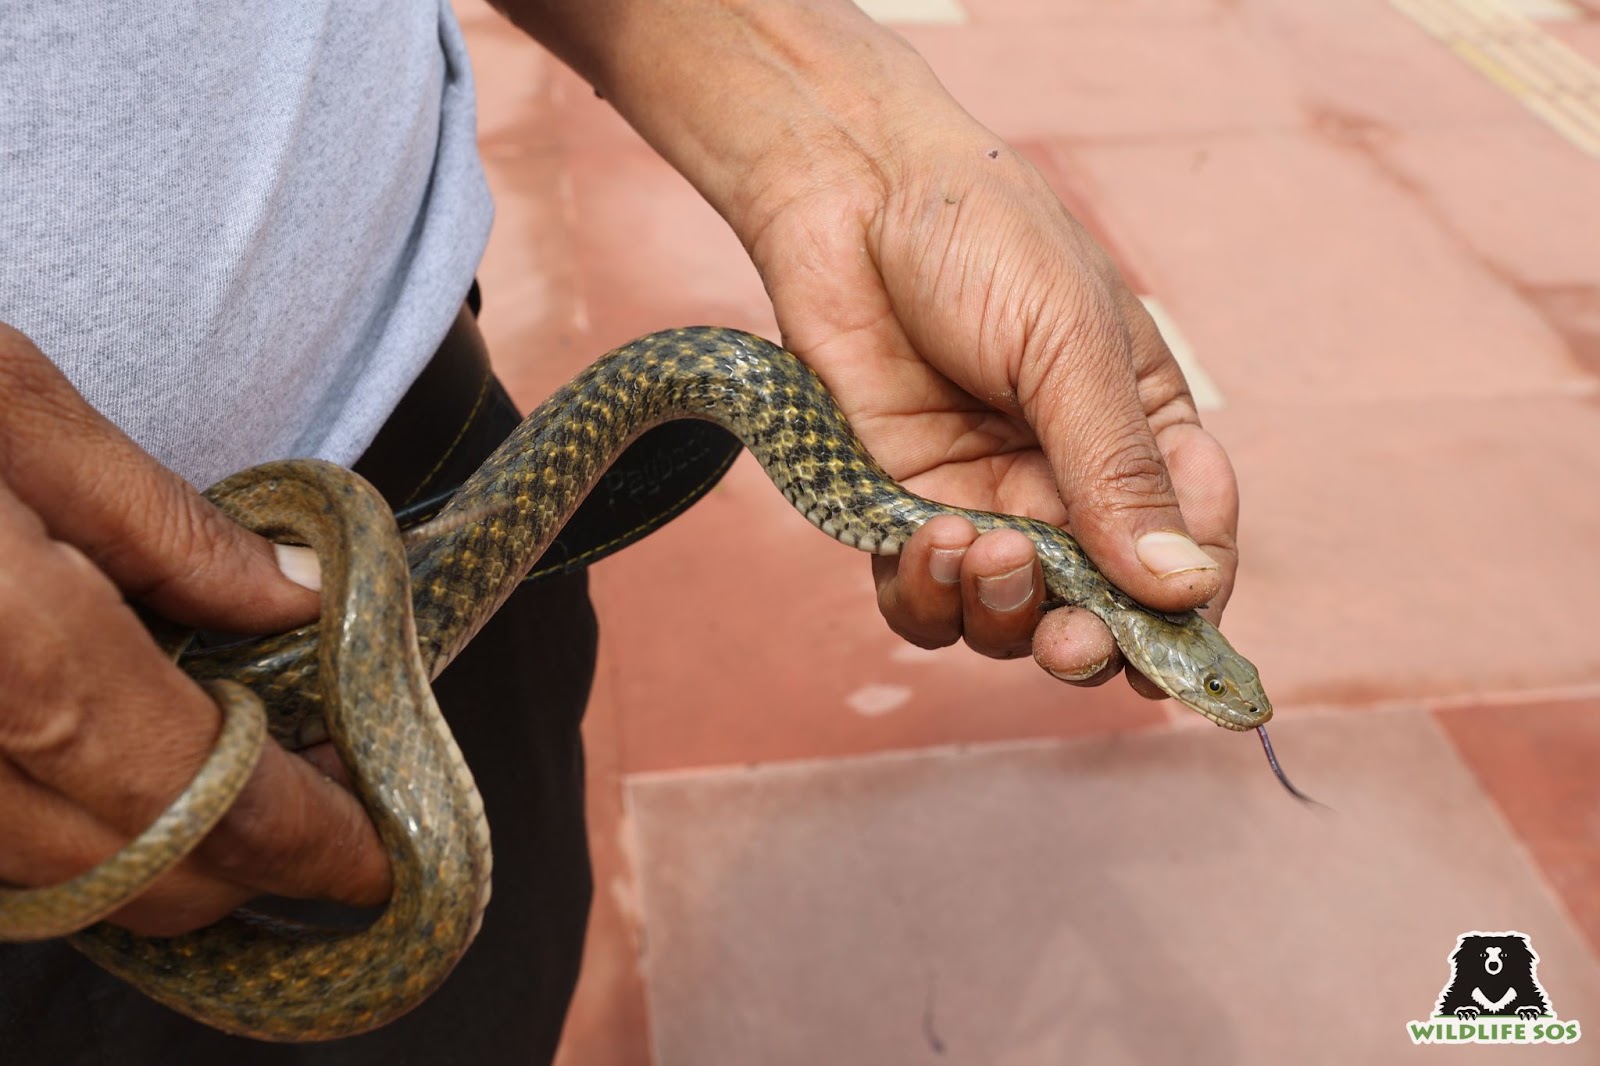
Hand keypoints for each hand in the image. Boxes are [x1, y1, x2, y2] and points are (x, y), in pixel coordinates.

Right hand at [0, 324, 388, 935]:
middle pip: (114, 860)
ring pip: (29, 878)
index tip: (375, 854)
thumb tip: (291, 597)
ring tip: (240, 800)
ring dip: (153, 861)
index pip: (187, 781)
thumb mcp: (3, 397)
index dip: (298, 833)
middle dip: (239, 862)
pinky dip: (57, 837)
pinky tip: (111, 782)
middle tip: (325, 818)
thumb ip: (158, 521)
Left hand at [737, 95, 1239, 694]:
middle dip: (1089, 641)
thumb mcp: (1072, 345)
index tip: (1167, 642)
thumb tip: (1181, 587)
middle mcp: (1067, 483)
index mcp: (1141, 434)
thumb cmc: (982, 239)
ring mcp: (984, 500)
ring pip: (1008, 621)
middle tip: (1071, 641)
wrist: (852, 194)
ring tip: (981, 550)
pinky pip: (923, 597)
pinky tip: (927, 542)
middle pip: (1099, 610)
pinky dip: (928, 596)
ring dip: (1002, 616)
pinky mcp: (901, 508)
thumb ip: (1119, 471)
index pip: (1189, 550)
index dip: (1185, 608)